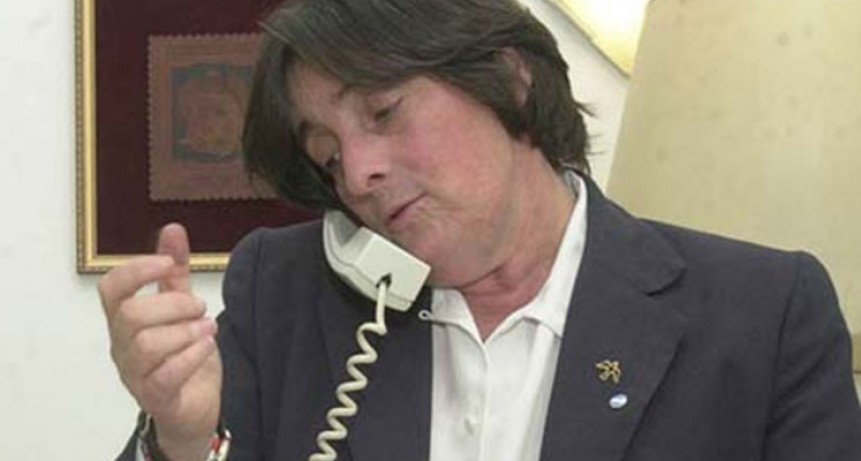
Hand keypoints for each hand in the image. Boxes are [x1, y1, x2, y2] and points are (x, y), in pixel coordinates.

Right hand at [99, 224, 221, 460]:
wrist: (197, 404)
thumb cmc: (183, 353)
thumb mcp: (181, 306)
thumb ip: (175, 271)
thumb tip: (172, 229)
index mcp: (124, 320)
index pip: (110, 288)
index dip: (136, 270)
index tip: (167, 264)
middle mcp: (123, 347)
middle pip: (130, 315)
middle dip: (174, 304)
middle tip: (200, 308)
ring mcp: (136, 374)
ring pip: (147, 345)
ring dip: (185, 330)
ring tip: (208, 328)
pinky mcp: (156, 398)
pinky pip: (165, 376)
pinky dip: (190, 356)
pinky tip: (206, 345)